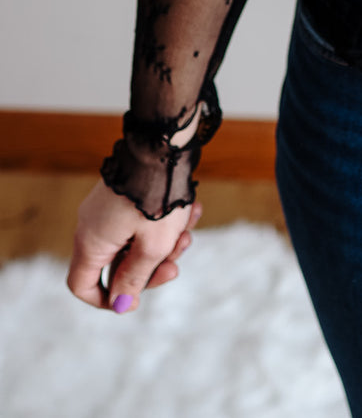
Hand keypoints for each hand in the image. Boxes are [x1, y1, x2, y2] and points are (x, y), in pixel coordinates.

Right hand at [67, 177, 203, 311]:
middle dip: (150, 267)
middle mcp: (92, 224)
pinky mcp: (123, 193)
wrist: (164, 144)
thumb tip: (121, 305)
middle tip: (176, 262)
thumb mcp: (152, 246)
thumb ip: (135, 278)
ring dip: (164, 242)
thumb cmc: (158, 197)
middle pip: (117, 263)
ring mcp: (106, 207)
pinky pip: (141, 219)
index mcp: (91, 242)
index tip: (135, 299)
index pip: (82, 285)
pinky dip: (164, 222)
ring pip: (135, 240)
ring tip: (188, 230)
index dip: (106, 299)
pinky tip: (191, 212)